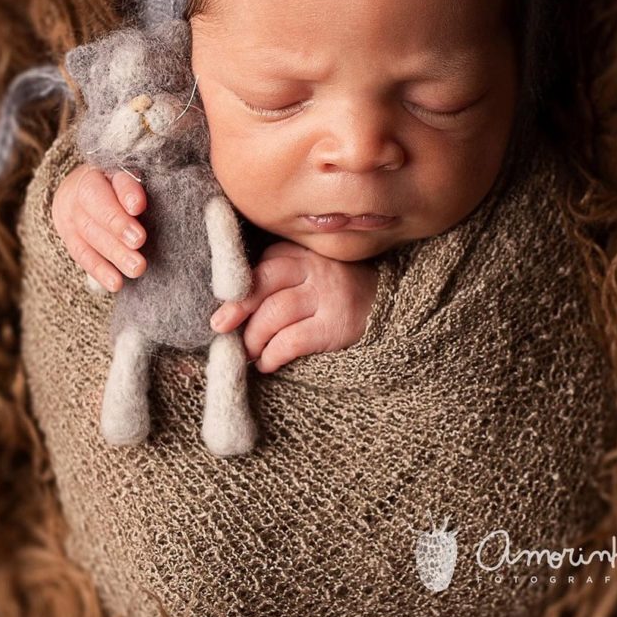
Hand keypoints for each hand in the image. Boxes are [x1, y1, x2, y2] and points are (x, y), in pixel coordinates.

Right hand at [51, 163, 148, 290]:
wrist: (80, 191)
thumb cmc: (121, 185)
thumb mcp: (132, 178)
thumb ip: (144, 187)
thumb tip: (170, 194)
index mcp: (105, 167)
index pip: (115, 177)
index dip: (127, 192)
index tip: (139, 207)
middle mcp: (83, 187)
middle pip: (99, 206)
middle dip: (118, 226)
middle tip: (140, 241)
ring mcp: (72, 213)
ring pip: (90, 233)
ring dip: (114, 253)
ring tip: (137, 268)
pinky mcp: (68, 236)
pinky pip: (82, 254)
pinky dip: (100, 270)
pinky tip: (116, 283)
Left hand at [209, 240, 378, 372]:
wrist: (396, 310)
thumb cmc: (341, 294)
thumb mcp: (314, 274)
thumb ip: (282, 277)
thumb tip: (231, 306)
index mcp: (306, 252)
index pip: (264, 262)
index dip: (239, 287)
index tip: (224, 307)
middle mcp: (316, 268)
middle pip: (264, 281)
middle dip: (237, 307)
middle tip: (220, 327)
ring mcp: (328, 296)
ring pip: (274, 313)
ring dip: (253, 338)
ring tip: (249, 353)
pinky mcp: (335, 325)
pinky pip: (292, 340)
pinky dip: (272, 355)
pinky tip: (267, 363)